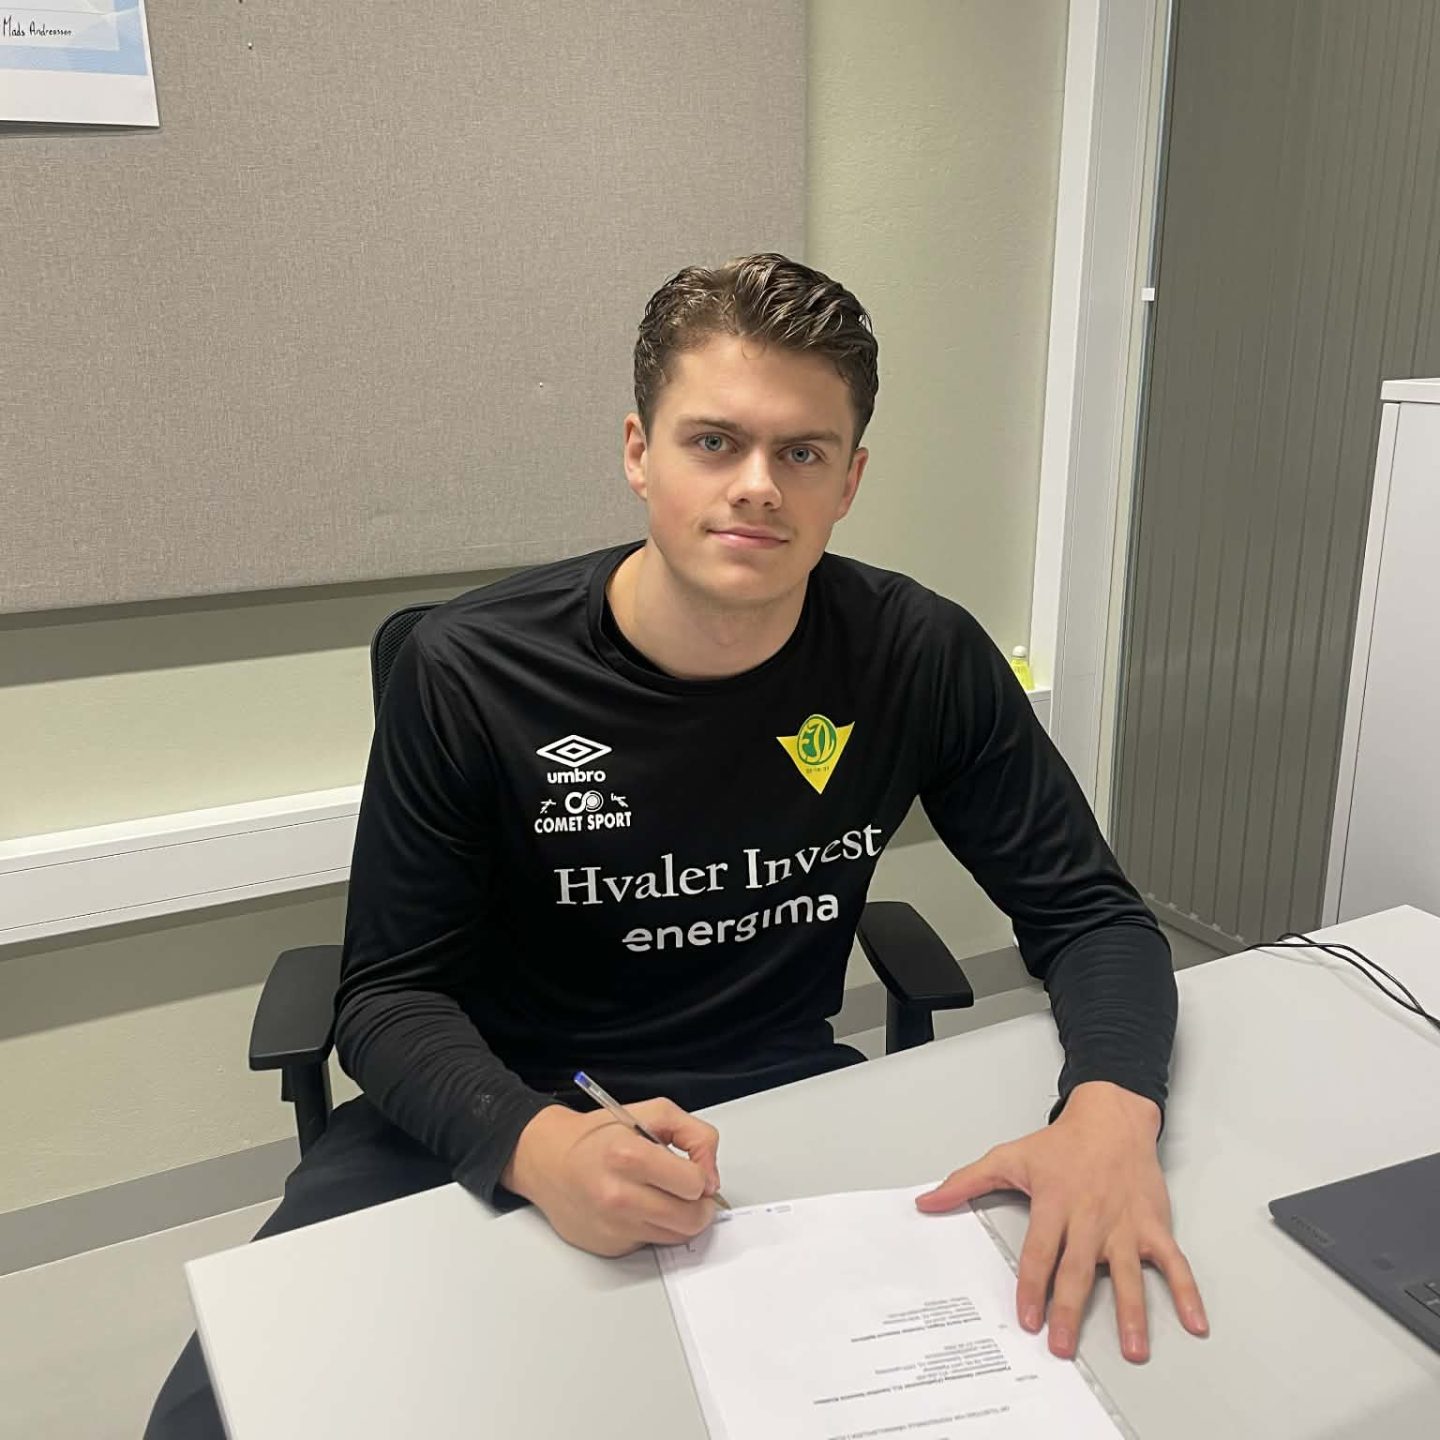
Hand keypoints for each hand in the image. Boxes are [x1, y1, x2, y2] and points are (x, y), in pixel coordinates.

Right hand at [501, 1098, 722, 1257]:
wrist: (549, 1161)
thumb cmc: (598, 1136)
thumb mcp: (652, 1112)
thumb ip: (694, 1134)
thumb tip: (711, 1176)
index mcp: (629, 1156)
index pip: (693, 1184)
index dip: (702, 1176)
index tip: (694, 1170)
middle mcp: (619, 1196)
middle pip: (691, 1219)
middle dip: (699, 1205)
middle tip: (689, 1190)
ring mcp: (613, 1226)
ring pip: (676, 1236)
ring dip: (680, 1218)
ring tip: (666, 1196)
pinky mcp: (610, 1246)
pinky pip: (652, 1243)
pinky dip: (654, 1227)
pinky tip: (638, 1207)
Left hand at [915, 1081, 1207, 1362]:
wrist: (1111, 1118)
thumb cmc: (1060, 1144)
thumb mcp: (1009, 1157)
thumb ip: (966, 1182)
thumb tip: (927, 1201)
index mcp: (1054, 1203)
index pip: (1040, 1252)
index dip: (1032, 1286)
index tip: (1027, 1318)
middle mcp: (1090, 1217)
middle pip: (1079, 1270)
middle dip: (1071, 1310)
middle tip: (1064, 1347)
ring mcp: (1124, 1224)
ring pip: (1129, 1274)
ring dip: (1132, 1313)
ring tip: (1132, 1349)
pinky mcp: (1152, 1225)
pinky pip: (1175, 1262)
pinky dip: (1187, 1292)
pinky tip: (1194, 1322)